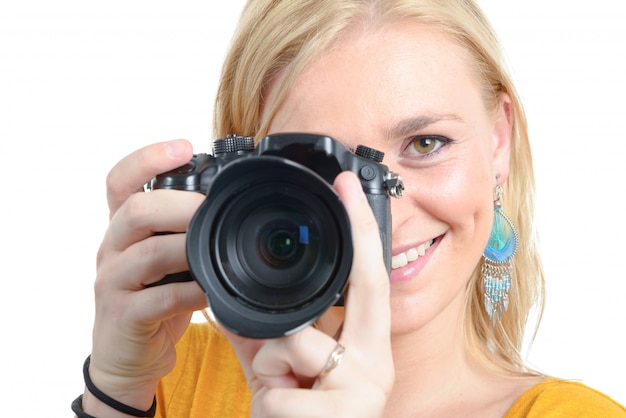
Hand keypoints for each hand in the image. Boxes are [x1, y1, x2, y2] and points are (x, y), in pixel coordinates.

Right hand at [84, 140, 207, 413]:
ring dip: (189, 248)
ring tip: (215, 250)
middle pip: (135, 211)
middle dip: (180, 205)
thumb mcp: (165, 257)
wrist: (128, 355)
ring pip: (146, 254)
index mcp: (122, 228)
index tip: (184, 146)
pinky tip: (210, 291)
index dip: (147, 158)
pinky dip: (191, 292)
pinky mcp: (124, 316)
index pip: (119, 181)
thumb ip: (184, 231)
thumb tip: (229, 202)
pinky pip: (159, 300)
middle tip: (212, 209)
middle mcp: (112, 249)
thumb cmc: (154, 297)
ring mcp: (114, 283)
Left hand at [225, 171, 394, 417]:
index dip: (360, 229)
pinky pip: (278, 388)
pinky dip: (266, 399)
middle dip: (333, 265)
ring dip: (270, 368)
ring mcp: (362, 393)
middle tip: (313, 267)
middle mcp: (375, 365)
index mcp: (367, 347)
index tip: (346, 185)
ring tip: (280, 393)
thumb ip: (267, 329)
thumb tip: (231, 292)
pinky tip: (280, 415)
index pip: (369, 278)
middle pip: (348, 294)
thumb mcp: (281, 369)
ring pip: (292, 344)